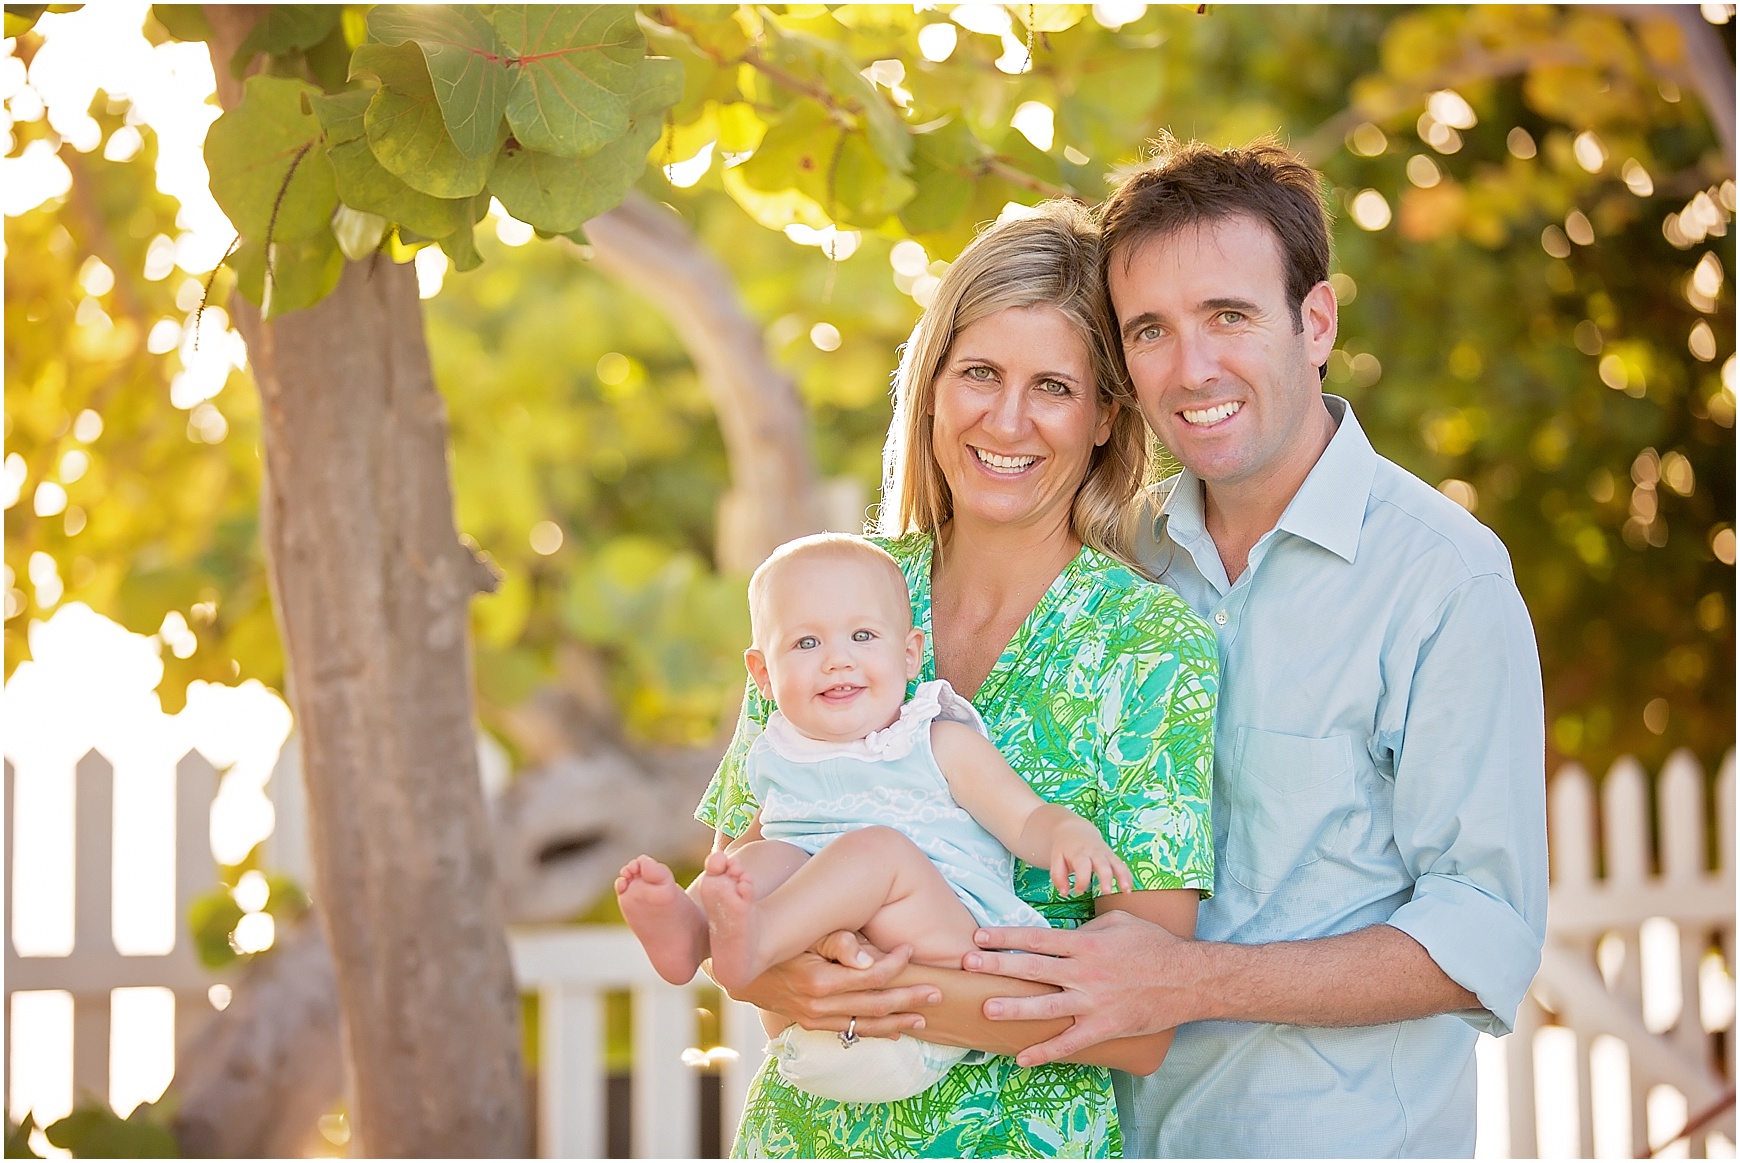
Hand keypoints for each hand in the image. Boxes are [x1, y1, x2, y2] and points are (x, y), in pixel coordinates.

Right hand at [719, 930, 942, 1039]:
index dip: (896, 965)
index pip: (871, 976)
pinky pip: (850, 1032)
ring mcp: (815, 1019)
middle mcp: (819, 1005)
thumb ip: (837, 942)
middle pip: (876, 1004)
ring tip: (926, 1017)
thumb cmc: (778, 940)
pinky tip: (897, 1033)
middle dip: (909, 998)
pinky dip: (876, 1033)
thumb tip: (868, 959)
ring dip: (899, 1021)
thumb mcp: (805, 933)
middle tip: (938, 991)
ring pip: (866, 1024)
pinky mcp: (812, 1024)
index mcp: (819, 979)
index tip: (910, 951)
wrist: (740, 966)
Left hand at [964, 910, 1199, 1066]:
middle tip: (967, 964)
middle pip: (1032, 968)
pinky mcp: (1103, 1027)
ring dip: (1014, 1007)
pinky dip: (1044, 1052)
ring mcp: (1092, 1002)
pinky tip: (1021, 1058)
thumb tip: (1063, 932)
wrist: (1188, 979)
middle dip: (997, 966)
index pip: (1036, 938)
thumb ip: (1087, 926)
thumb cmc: (1154, 945)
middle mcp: (1084, 972)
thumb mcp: (1118, 923)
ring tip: (987, 1008)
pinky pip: (1069, 1042)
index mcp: (1085, 944)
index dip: (1005, 937)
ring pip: (1045, 1006)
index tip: (979, 937)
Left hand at [1048, 817, 1133, 896]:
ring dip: (1122, 877)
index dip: (1081, 881)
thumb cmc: (1065, 848)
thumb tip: (1065, 893)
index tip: (1078, 891)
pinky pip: (1122, 865)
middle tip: (1106, 892)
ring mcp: (1105, 854)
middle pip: (1102, 864)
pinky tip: (1129, 889)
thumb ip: (1058, 876)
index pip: (1082, 867)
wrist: (1075, 830)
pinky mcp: (1112, 856)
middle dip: (1105, 878)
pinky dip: (1127, 876)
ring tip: (1126, 891)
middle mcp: (1094, 852)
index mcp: (1079, 853)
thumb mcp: (1056, 859)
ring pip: (1117, 864)